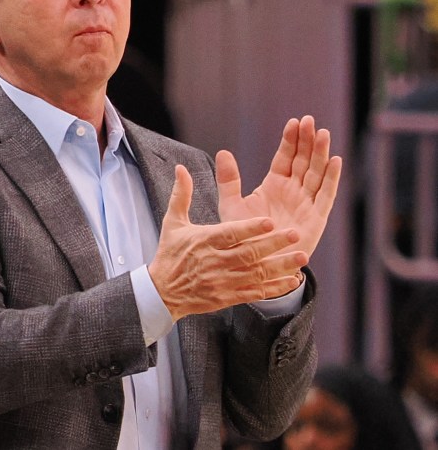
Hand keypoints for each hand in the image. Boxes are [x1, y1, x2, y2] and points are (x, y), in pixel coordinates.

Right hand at [149, 165, 306, 321]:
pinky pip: (254, 293)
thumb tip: (180, 168)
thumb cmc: (170, 254)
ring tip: (302, 257)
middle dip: (273, 244)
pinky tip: (292, 280)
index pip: (230, 234)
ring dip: (281, 266)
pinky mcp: (227, 298)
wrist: (162, 292)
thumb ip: (181, 195)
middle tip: (295, 233)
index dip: (250, 228)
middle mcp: (215, 262)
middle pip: (248, 253)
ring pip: (256, 274)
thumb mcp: (172, 223)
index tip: (270, 220)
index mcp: (204, 242)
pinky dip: (274, 288)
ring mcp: (222, 282)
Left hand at [216, 116, 342, 258]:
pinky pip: (325, 195)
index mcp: (274, 185)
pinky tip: (335, 161)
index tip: (294, 122)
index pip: (285, 157)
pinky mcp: (315, 218)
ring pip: (316, 173)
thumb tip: (222, 152)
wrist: (254, 265)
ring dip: (321, 154)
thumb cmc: (242, 236)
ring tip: (323, 133)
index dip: (290, 140)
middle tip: (310, 120)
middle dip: (307, 141)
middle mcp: (293, 191)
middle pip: (303, 160)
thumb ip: (228, 180)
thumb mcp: (231, 205)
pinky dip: (331, 178)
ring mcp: (305, 203)